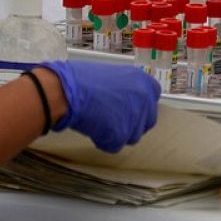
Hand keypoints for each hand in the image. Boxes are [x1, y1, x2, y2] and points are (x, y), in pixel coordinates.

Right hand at [39, 60, 160, 152]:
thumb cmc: (81, 79)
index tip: (127, 108)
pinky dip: (103, 141)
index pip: (152, 98)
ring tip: (99, 122)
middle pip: (146, 121)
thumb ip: (125, 87)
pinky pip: (114, 145)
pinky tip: (92, 128)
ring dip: (117, 133)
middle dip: (130, 123)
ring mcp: (135, 119)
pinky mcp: (122, 135)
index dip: (138, 105)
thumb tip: (124, 97)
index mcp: (144, 82)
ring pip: (132, 136)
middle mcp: (145, 100)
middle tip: (112, 119)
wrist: (67, 90)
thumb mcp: (112, 75)